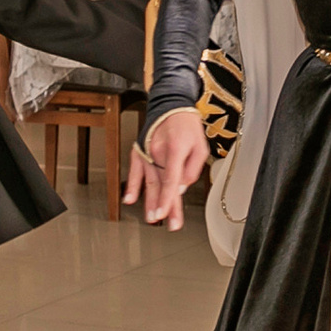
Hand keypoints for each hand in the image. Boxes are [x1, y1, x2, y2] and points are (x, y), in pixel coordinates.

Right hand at [124, 111, 209, 229]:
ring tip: (151, 218)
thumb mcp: (201, 146)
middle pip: (160, 185)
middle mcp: (158, 152)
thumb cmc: (186, 126)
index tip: (166, 214)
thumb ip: (193, 169)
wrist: (170, 107)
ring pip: (148, 182)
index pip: (170, 180)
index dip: (168, 199)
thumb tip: (182, 187)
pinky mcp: (139, 152)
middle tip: (165, 222)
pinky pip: (134, 172)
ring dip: (149, 201)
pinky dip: (132, 186)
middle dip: (162, 206)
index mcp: (175, 149)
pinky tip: (129, 199)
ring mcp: (147, 153)